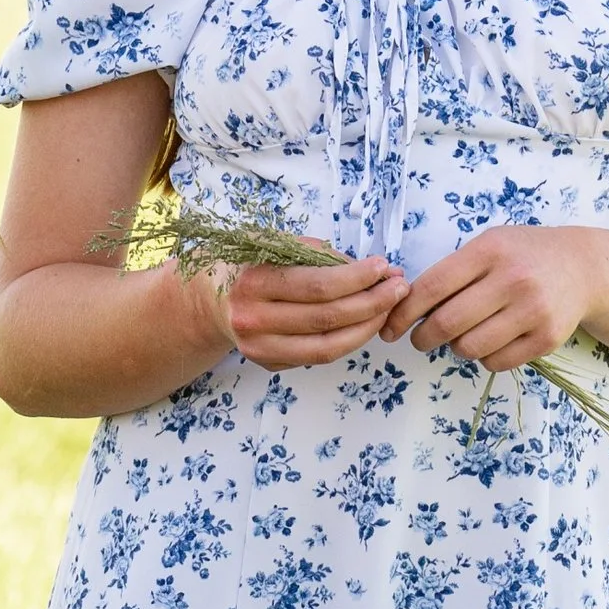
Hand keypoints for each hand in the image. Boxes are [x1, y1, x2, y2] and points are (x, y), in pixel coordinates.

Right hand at [220, 248, 407, 371]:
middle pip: (327, 318)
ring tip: (389, 307)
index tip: (384, 267)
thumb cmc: (249, 263)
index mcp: (253, 282)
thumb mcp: (272, 244)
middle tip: (399, 287)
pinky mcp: (269, 364)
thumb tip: (375, 270)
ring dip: (367, 328)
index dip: (357, 279)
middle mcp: (253, 320)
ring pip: (327, 347)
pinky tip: (365, 323)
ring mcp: (260, 348)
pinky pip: (318, 356)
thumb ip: (318, 255)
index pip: (318, 285)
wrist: (209, 298)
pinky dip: (348, 341)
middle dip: (372, 302)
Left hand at [381, 225, 608, 370]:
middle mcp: (512, 279)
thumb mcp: (490, 245)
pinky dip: (484, 357)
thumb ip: (453, 272)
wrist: (583, 267)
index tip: (391, 327)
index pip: (432, 287)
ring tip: (463, 335)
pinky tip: (490, 341)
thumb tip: (406, 308)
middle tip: (420, 339)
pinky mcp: (546, 339)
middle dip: (423, 337)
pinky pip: (495, 362)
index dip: (403, 312)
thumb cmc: (524, 255)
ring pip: (469, 348)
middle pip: (447, 323)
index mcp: (489, 251)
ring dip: (456, 347)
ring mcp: (532, 311)